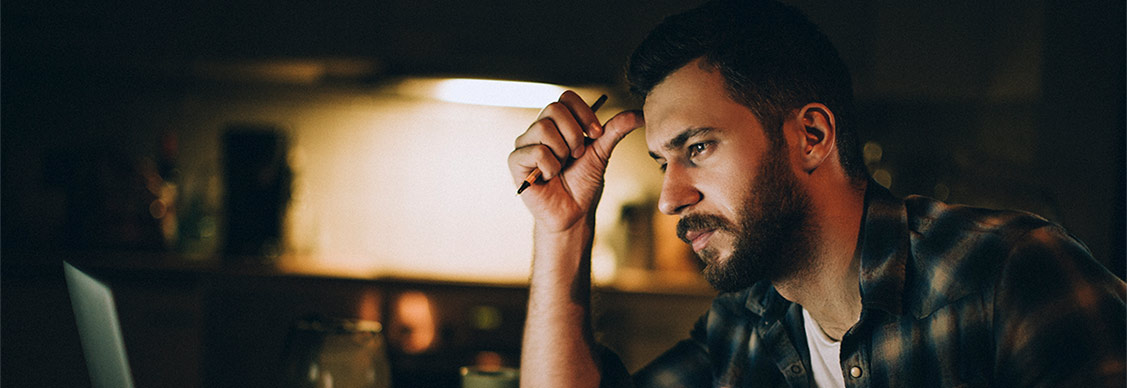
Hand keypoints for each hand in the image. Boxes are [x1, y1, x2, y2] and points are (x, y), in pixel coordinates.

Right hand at [508, 91, 643, 232]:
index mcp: (558, 123)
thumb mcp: (601, 153)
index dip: (584, 113)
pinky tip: (550, 177)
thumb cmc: (583, 183)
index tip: (596, 135)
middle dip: (575, 134)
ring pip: (544, 129)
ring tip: (562, 167)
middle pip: (554, 109)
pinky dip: (550, 167)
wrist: (573, 213)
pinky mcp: (516, 161)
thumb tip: (640, 114)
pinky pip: (536, 151)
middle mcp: (538, 129)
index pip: (566, 98)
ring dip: (562, 152)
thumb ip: (615, 130)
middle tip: (578, 155)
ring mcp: (525, 144)